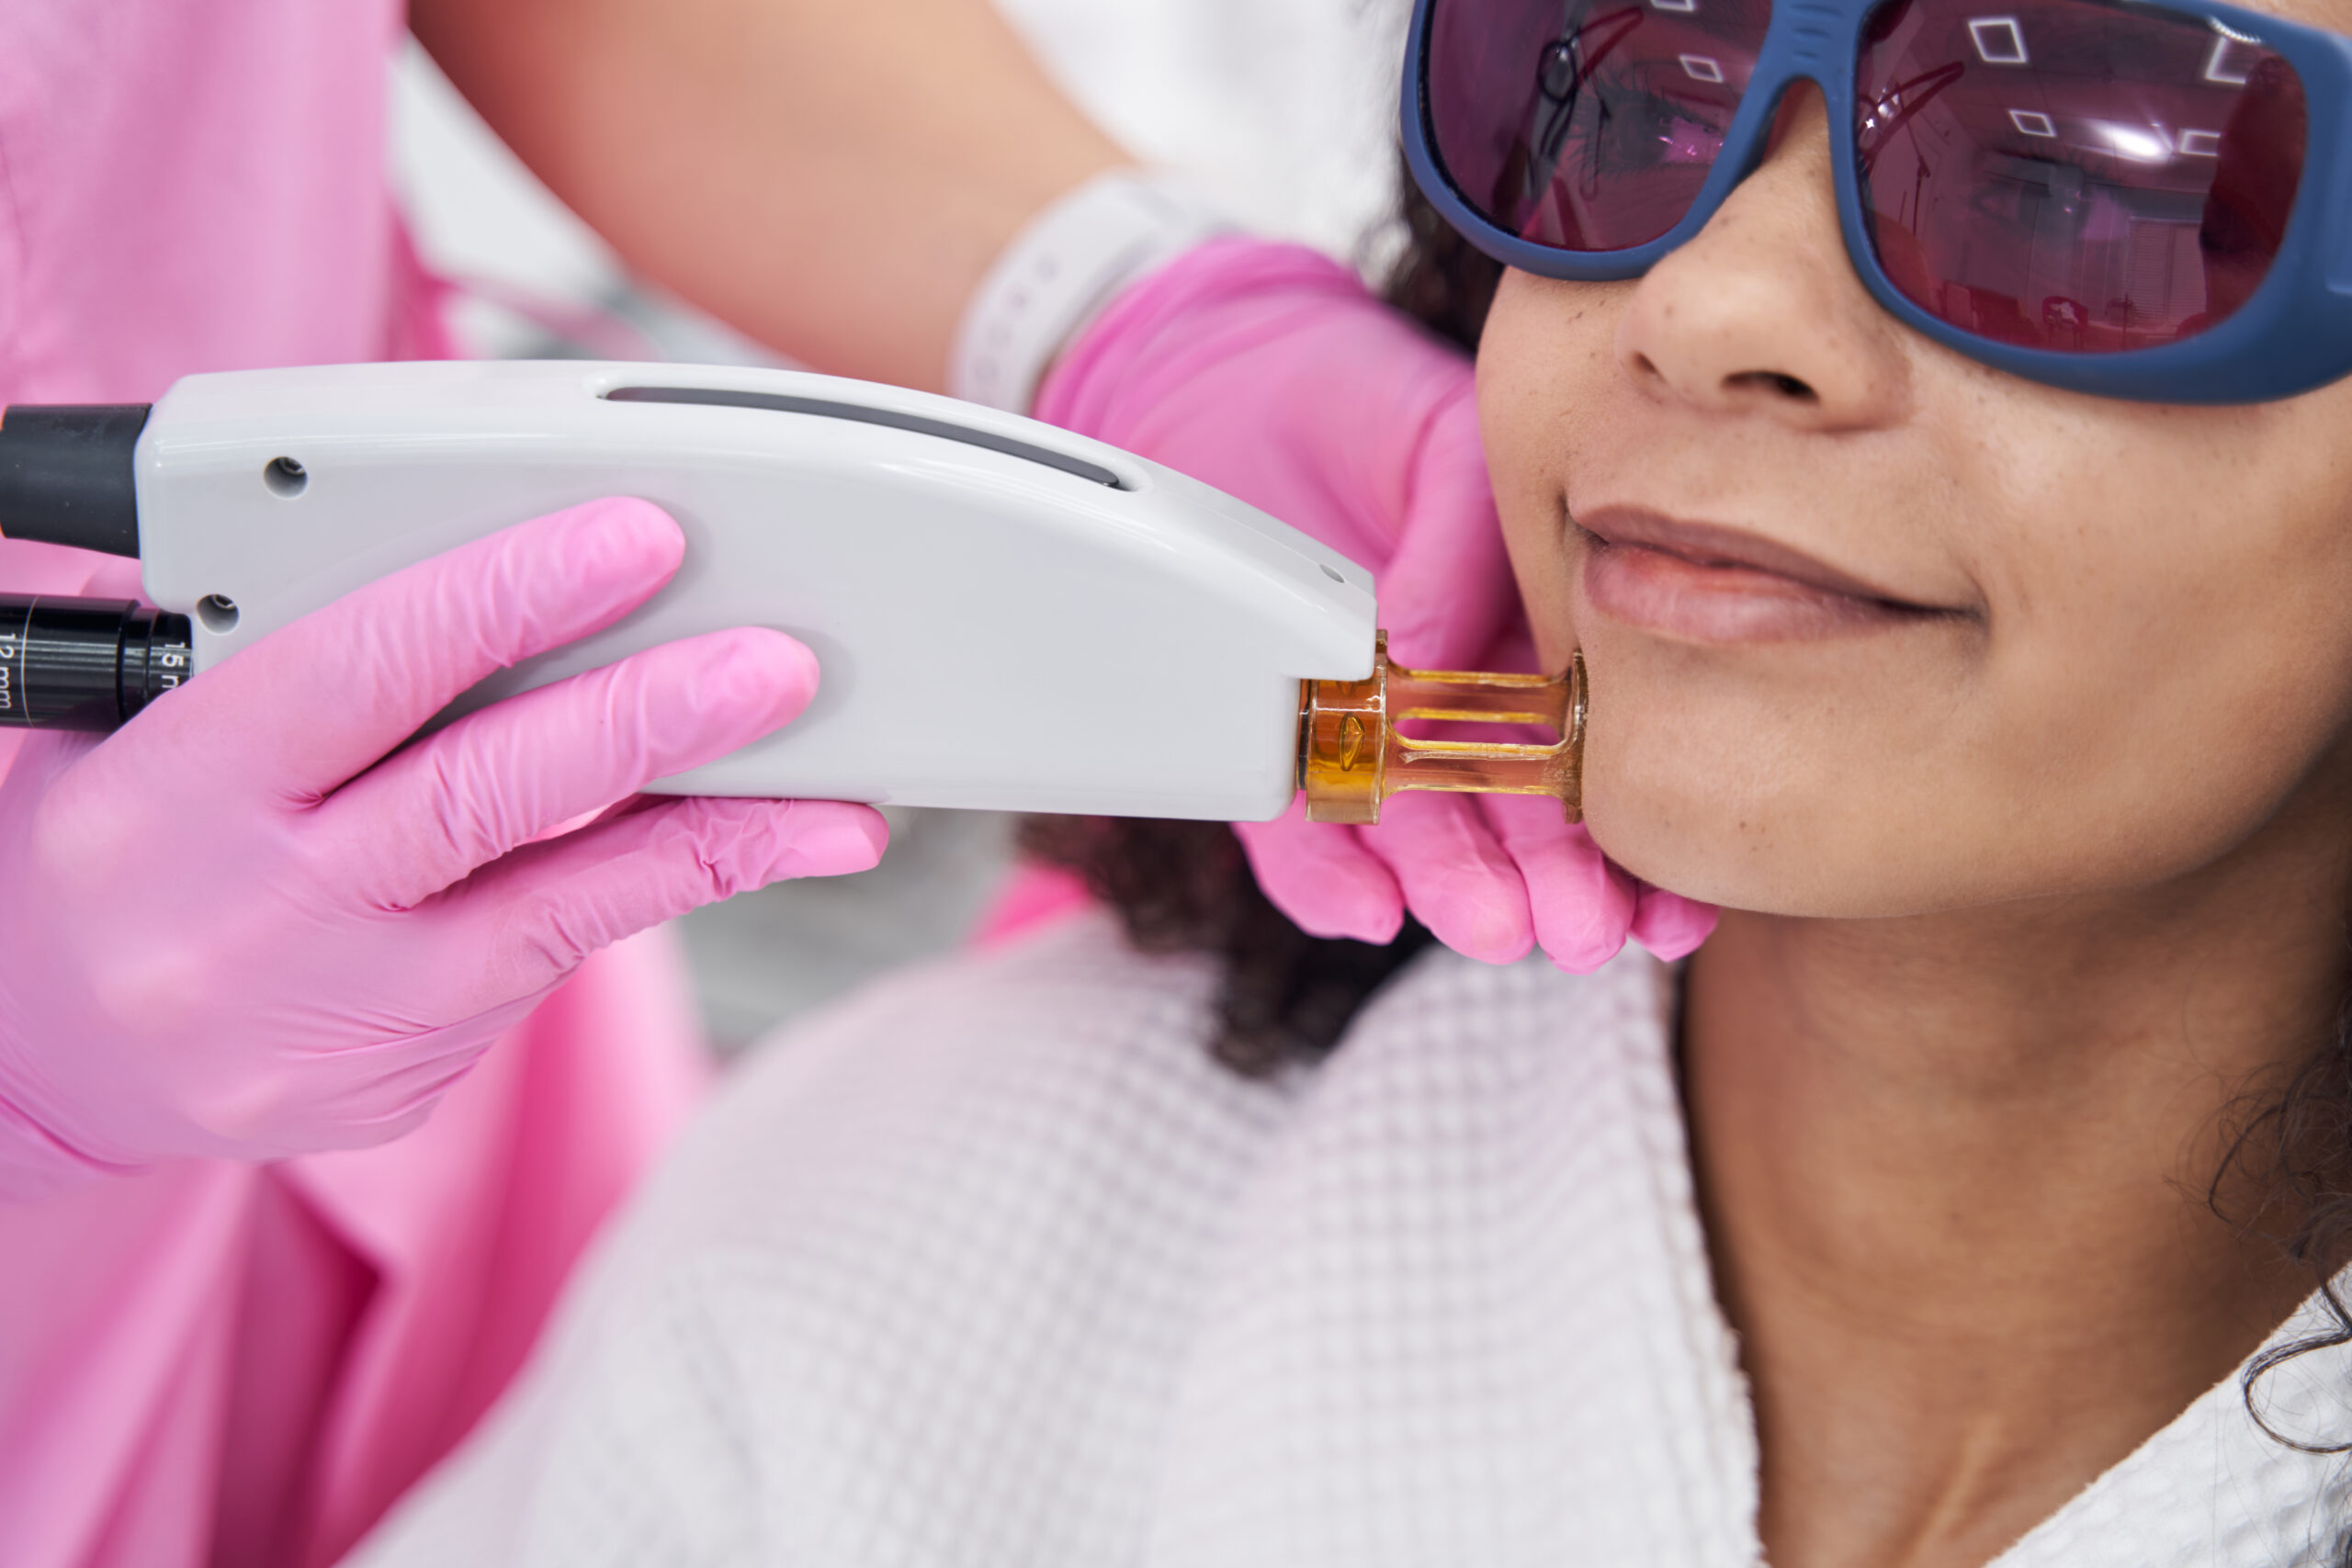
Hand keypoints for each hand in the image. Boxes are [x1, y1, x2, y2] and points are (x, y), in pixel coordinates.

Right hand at [0, 499, 885, 1189]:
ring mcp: (331, 1013)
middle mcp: (253, 908)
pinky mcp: (394, 1086)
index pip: (356, 671)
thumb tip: (437, 540)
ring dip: (708, 843)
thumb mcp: (123, 733)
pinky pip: (542, 972)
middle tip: (775, 666)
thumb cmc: (99, 862)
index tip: (633, 538)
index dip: (504, 598)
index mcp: (170, 790)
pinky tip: (743, 852)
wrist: (23, 1069)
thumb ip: (258, 647)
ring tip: (835, 802)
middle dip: (645, 722)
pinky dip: (646, 901)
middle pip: (478, 797)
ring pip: (552, 914)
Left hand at [1037, 237, 1713, 969]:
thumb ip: (1470, 538)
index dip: (1641, 822)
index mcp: (1542, 632)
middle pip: (1520, 811)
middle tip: (1581, 929)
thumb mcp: (1450, 439)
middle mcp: (1465, 701)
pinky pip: (1291, 835)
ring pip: (1417, 833)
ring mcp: (1367, 731)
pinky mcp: (1269, 746)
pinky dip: (1323, 879)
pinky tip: (1363, 910)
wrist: (1219, 380)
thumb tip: (1434, 657)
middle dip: (1559, 878)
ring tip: (1492, 928)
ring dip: (1456, 888)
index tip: (1667, 888)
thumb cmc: (1362, 401)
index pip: (1603, 743)